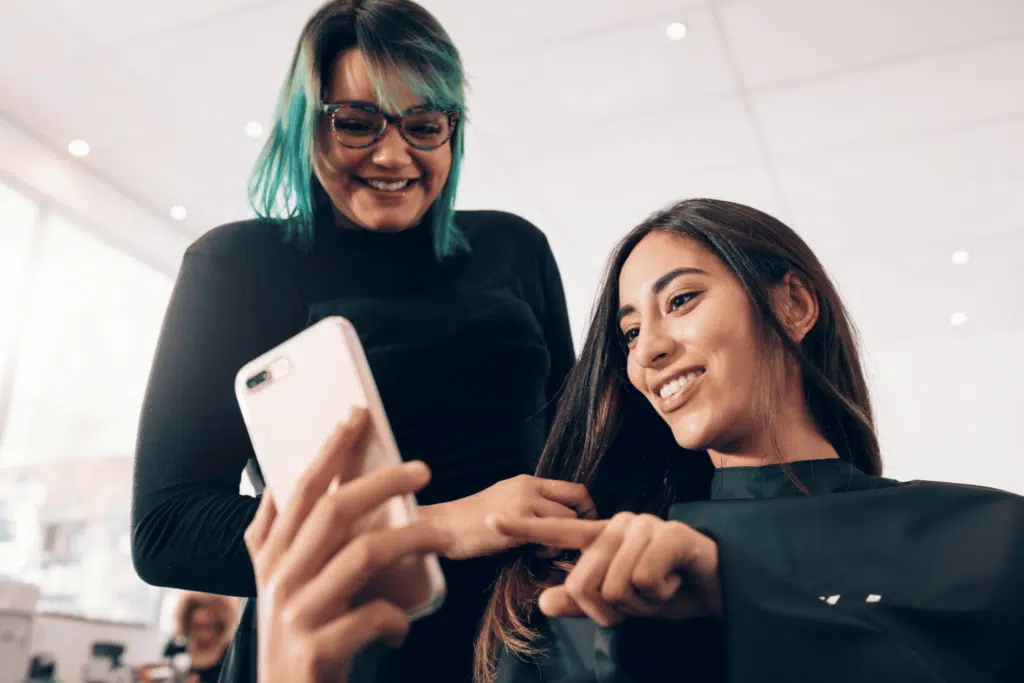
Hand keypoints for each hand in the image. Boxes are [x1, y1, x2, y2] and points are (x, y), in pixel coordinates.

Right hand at [245, 408, 451, 682]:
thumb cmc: (296, 638)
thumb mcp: (276, 586)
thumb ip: (275, 539)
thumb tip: (278, 483)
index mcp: (270, 558)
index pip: (302, 490)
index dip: (330, 450)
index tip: (358, 416)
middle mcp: (277, 580)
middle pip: (334, 512)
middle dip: (381, 482)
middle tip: (423, 469)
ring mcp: (295, 615)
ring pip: (361, 555)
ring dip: (409, 539)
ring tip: (437, 536)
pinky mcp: (316, 651)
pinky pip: (371, 615)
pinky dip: (396, 617)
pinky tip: (402, 625)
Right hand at [422, 474, 596, 559]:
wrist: (444, 526)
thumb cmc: (472, 521)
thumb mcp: (505, 501)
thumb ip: (530, 504)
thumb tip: (555, 520)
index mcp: (528, 481)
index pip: (572, 487)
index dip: (585, 506)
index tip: (583, 524)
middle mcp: (529, 486)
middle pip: (578, 497)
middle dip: (585, 519)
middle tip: (580, 539)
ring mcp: (524, 502)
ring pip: (567, 518)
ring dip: (565, 537)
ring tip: (548, 549)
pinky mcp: (517, 523)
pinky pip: (549, 535)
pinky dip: (551, 548)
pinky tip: (538, 554)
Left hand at [490, 512, 721, 626]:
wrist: (719, 590)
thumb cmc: (666, 592)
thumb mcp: (620, 605)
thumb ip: (582, 603)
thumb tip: (543, 602)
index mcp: (603, 537)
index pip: (557, 532)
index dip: (524, 528)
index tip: (491, 519)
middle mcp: (620, 524)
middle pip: (582, 581)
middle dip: (609, 610)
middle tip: (639, 603)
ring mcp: (645, 526)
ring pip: (613, 584)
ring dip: (639, 604)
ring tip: (660, 589)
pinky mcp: (671, 535)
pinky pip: (643, 579)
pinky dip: (659, 594)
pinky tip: (674, 582)